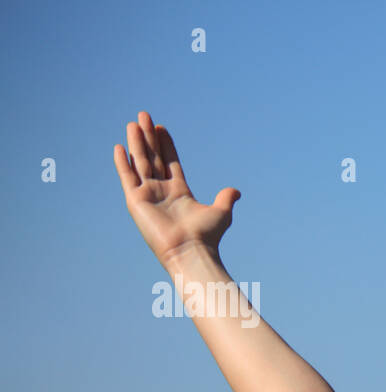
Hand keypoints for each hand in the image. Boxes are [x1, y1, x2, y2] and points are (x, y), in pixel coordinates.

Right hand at [113, 110, 241, 269]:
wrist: (191, 251)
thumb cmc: (206, 236)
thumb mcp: (221, 213)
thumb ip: (226, 199)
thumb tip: (236, 191)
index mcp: (179, 192)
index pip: (170, 162)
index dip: (165, 145)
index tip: (161, 127)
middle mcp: (162, 191)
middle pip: (154, 158)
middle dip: (149, 137)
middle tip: (144, 116)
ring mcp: (148, 195)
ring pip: (141, 162)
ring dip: (136, 143)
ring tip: (134, 123)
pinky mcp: (136, 201)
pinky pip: (127, 177)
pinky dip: (122, 162)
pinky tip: (119, 147)